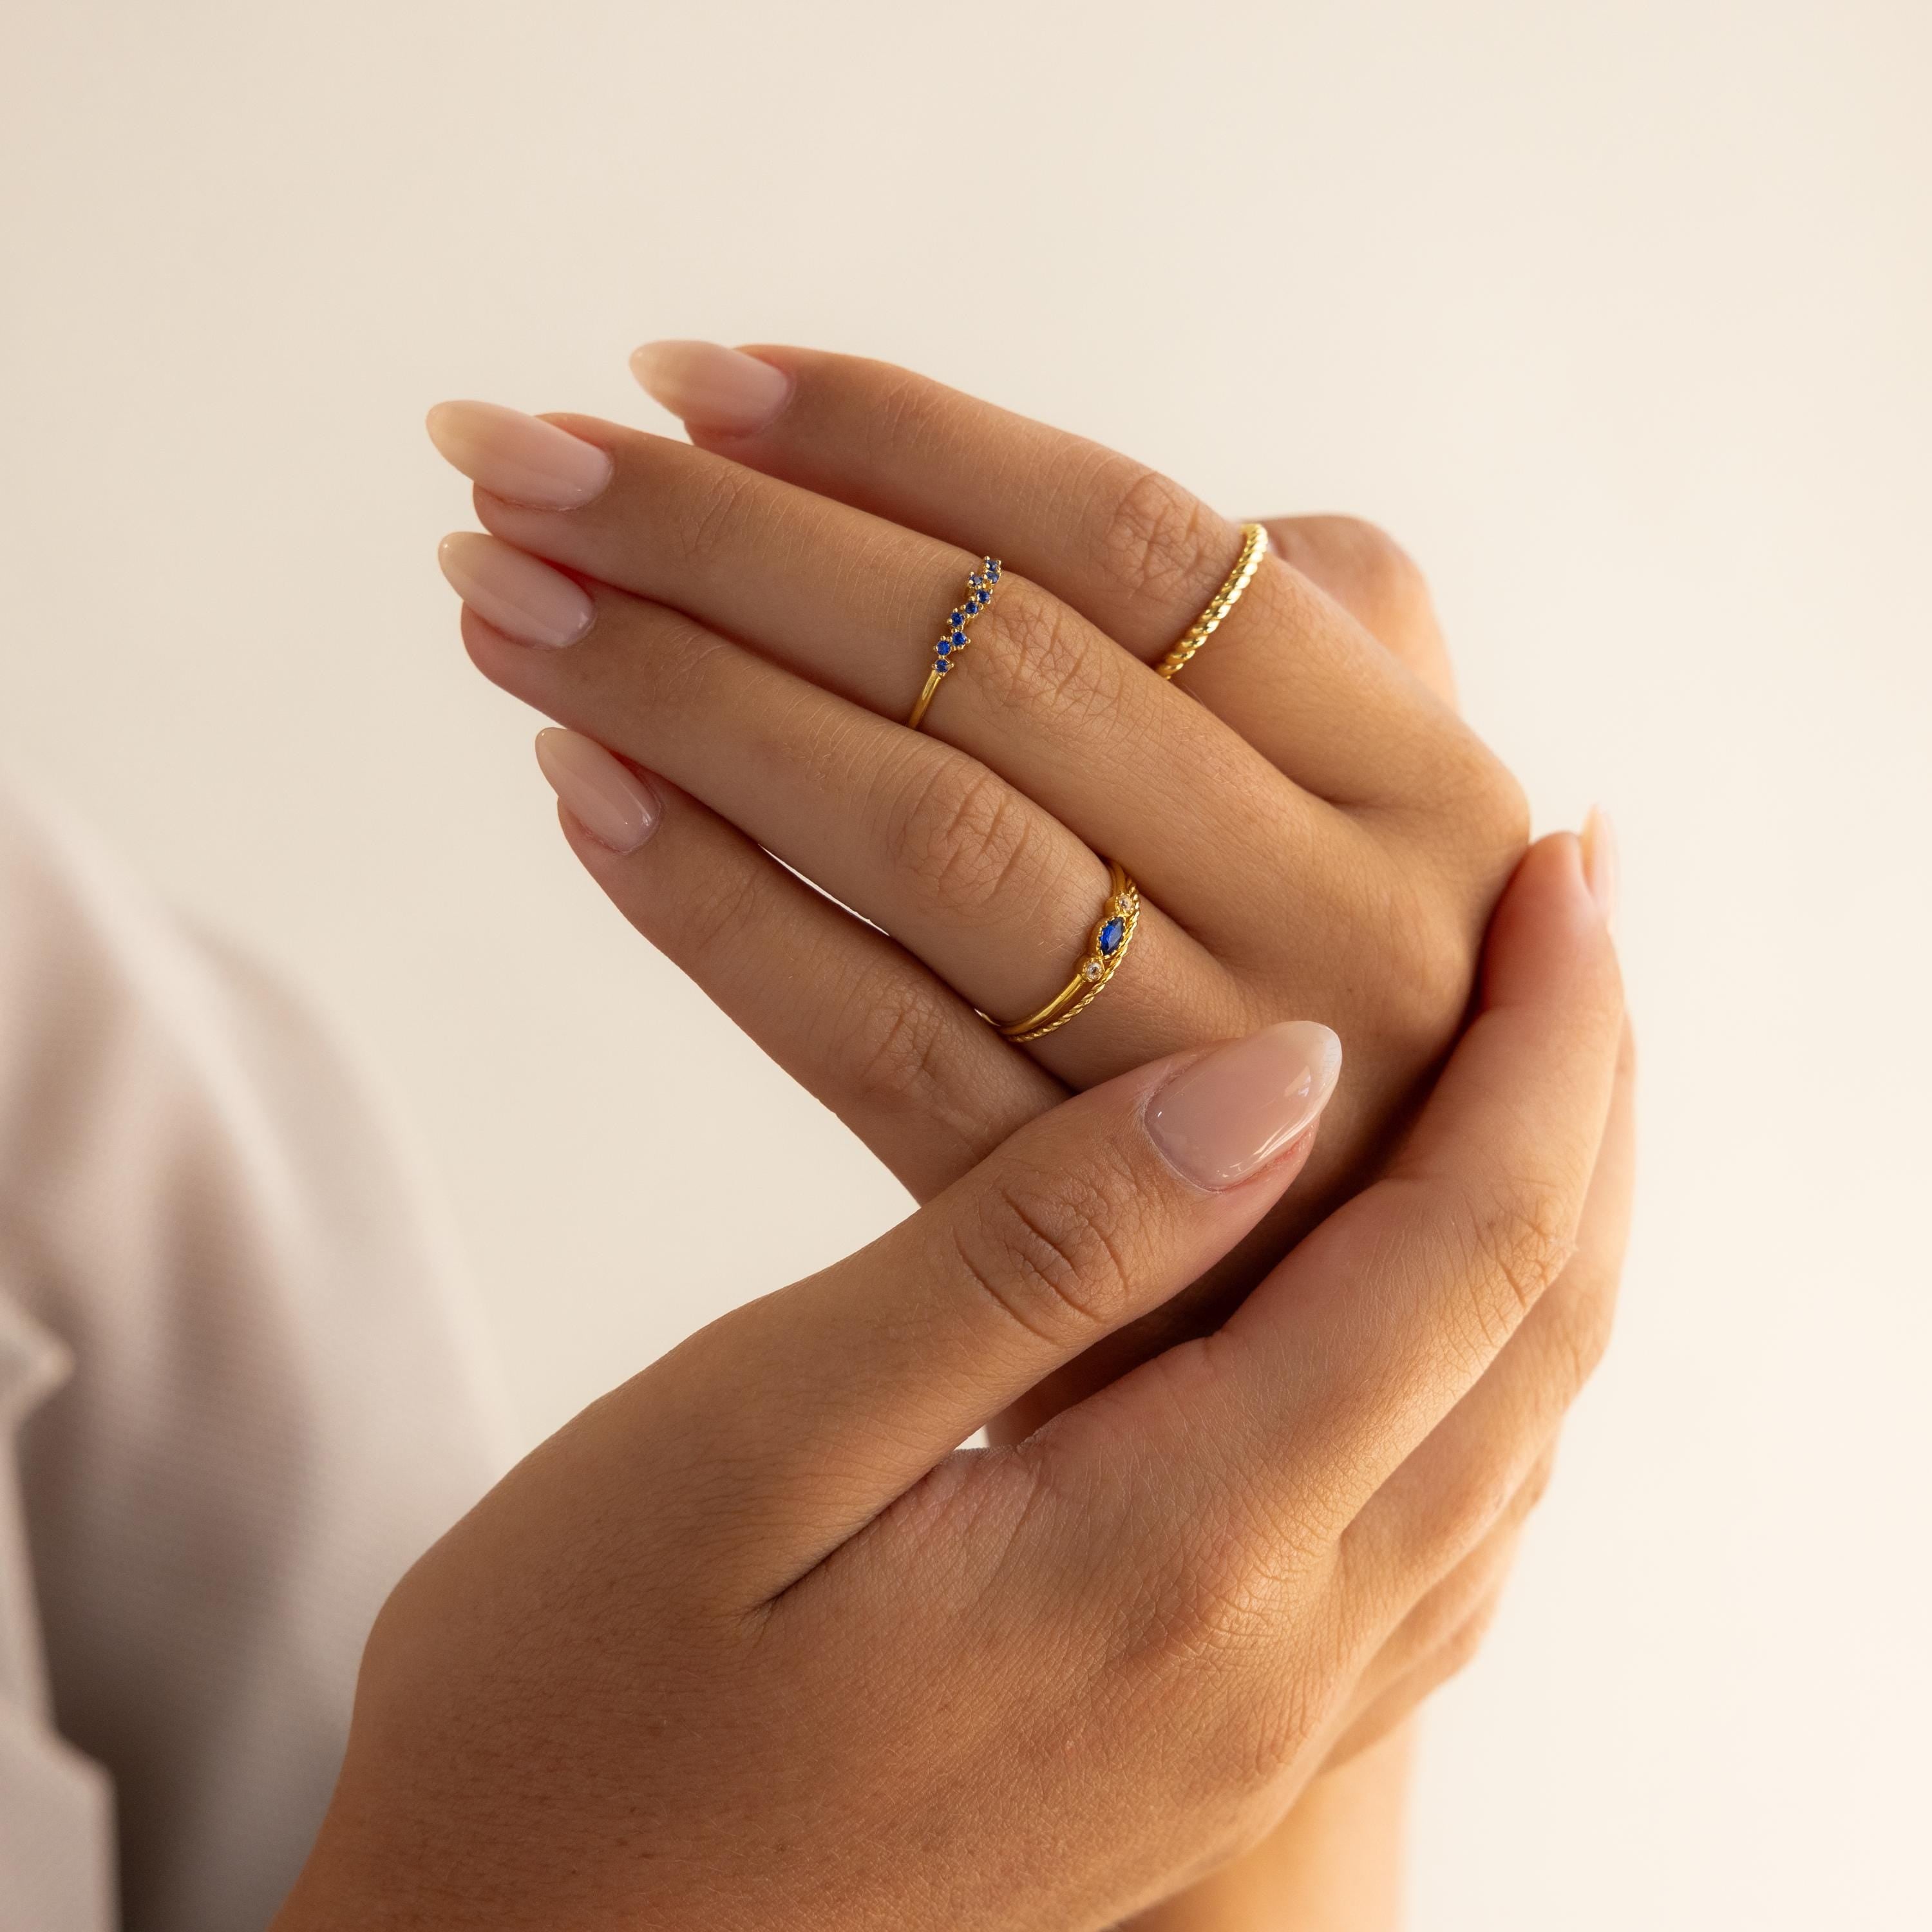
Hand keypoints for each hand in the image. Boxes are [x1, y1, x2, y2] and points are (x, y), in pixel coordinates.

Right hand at [274, 835, 1623, 1931]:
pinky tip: (1423, 1284)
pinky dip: (1474, 1363)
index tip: (1564, 873)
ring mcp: (1255, 1723)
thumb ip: (1029, 1258)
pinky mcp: (1206, 1742)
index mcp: (1174, 1557)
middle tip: (1579, 913)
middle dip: (1583, 1105)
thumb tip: (1273, 1083)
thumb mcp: (760, 1435)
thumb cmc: (582, 1703)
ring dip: (1544, 1225)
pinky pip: (1431, 1528)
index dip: (1540, 1047)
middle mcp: (1271, 1659)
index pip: (1461, 1256)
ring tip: (1531, 1058)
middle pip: (1531, 1340)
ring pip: (1505, 1436)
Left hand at [427, 345, 1530, 1429]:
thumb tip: (1061, 515)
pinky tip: (584, 794)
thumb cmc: (1347, 1008)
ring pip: (921, 840)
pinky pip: (869, 1042)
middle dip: (729, 542)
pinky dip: (713, 906)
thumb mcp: (1400, 824)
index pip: (1137, 545)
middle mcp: (1347, 920)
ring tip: (505, 601)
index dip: (899, 440)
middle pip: (998, 667)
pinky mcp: (1081, 1231)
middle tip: (515, 462)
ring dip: (685, 697)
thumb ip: (1305, 650)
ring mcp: (1211, 1089)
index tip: (684, 379)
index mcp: (1423, 778)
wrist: (1359, 1350)